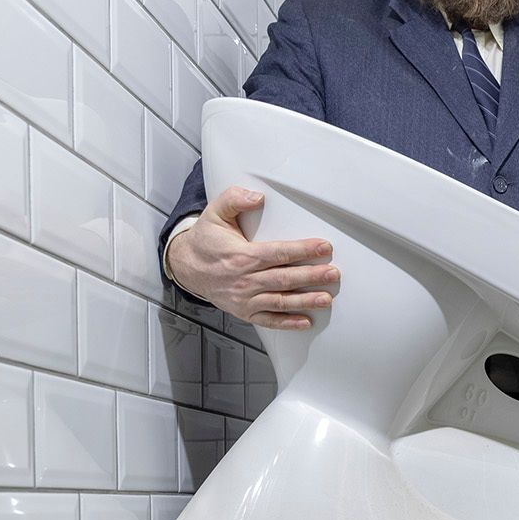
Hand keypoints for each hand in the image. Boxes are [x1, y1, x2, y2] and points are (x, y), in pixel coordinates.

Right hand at [167, 186, 338, 329]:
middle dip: (311, 276)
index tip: (323, 247)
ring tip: (326, 299)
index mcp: (242, 256)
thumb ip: (234, 200)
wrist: (185, 266)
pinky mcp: (244, 311)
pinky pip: (268, 320)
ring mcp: (245, 299)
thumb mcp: (214, 213)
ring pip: (280, 301)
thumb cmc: (205, 240)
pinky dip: (287, 323)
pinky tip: (305, 321)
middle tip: (333, 274)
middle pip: (284, 279)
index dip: (303, 250)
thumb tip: (257, 197)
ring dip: (305, 301)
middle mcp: (245, 279)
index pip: (278, 253)